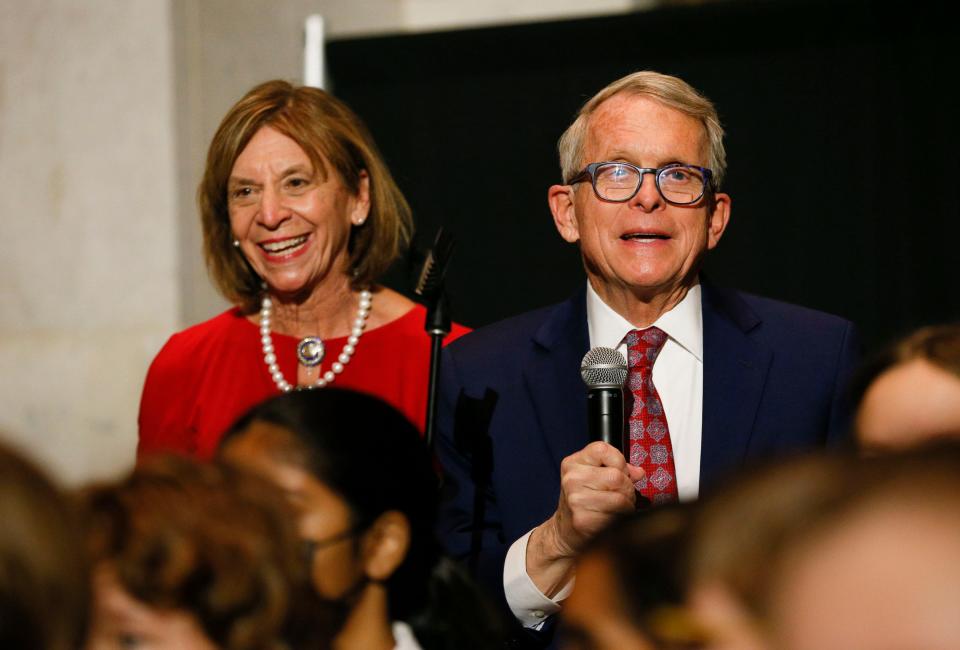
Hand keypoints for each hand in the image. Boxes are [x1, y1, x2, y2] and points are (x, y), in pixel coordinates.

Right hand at [526, 441, 644, 595]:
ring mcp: (576, 500)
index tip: (620, 471)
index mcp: (573, 463)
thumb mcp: (592, 477)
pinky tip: (611, 518)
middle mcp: (572, 479)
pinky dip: (621, 518)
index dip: (619, 461)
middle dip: (627, 488)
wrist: (564, 531)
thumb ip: (616, 469)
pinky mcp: (583, 520)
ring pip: (620, 498)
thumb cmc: (582, 501)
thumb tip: (638, 472)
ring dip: (627, 505)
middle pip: (617, 476)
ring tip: (617, 508)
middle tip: (622, 495)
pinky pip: (617, 516)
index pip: (603, 450)